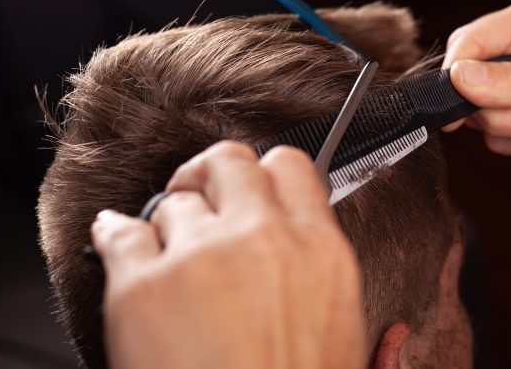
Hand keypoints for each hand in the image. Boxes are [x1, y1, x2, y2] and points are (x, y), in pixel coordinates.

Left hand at [91, 142, 365, 368]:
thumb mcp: (349, 366)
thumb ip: (378, 346)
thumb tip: (396, 337)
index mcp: (321, 255)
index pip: (290, 166)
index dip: (265, 173)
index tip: (251, 189)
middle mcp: (263, 241)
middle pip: (228, 161)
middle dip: (211, 176)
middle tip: (200, 195)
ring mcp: (199, 258)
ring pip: (171, 201)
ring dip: (167, 223)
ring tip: (164, 253)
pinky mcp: (141, 287)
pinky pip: (118, 231)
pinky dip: (114, 235)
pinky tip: (116, 241)